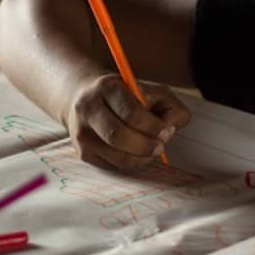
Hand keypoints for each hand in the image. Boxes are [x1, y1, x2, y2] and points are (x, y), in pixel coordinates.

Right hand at [65, 73, 190, 169]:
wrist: (89, 98)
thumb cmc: (129, 97)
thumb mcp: (154, 92)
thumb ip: (172, 107)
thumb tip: (170, 128)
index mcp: (107, 87)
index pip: (130, 112)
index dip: (153, 126)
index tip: (167, 131)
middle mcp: (88, 109)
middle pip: (118, 136)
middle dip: (146, 145)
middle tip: (160, 146)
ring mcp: (82, 133)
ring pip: (117, 157)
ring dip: (142, 158)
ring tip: (151, 150)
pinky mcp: (83, 152)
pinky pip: (113, 166)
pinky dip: (131, 163)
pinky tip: (137, 153)